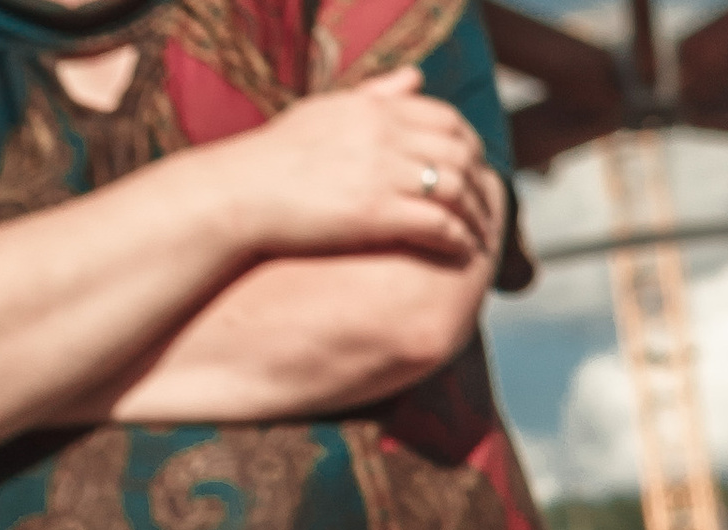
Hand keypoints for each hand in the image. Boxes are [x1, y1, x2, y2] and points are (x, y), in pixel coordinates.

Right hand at [199, 73, 501, 270]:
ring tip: (479, 236)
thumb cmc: (278, 158)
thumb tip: (416, 77)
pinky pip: (440, 224)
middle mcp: (384, 135)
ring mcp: (382, 173)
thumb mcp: (328, 111)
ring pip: (456, 188)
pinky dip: (459, 239)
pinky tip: (462, 253)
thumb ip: (377, 96)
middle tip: (486, 209)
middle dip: (480, 183)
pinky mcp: (378, 213)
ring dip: (476, 215)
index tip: (474, 171)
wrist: (241, 194)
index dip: (469, 147)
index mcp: (373, 109)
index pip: (446, 119)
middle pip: (460, 153)